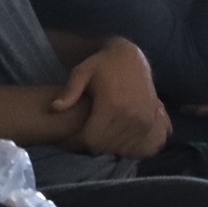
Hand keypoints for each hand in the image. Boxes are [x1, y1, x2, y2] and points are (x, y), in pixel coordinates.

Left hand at [52, 37, 171, 158]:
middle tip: (91, 129)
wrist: (133, 58)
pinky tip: (119, 134)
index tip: (80, 130)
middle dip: (95, 142)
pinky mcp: (152, 123)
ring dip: (110, 144)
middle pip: (106, 146)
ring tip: (104, 130)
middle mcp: (131, 116)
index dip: (82, 138)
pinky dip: (126, 145)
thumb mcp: (83, 71)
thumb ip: (69, 91)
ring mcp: (144, 121)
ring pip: (121, 148)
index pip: (92, 139)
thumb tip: (55, 108)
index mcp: (112, 105)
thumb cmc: (103, 64)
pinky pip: (138, 147)